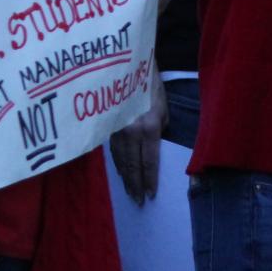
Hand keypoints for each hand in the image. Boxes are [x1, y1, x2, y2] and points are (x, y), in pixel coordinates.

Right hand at [110, 83, 166, 202]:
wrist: (125, 68)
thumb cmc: (150, 85)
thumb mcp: (164, 107)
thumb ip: (160, 129)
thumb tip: (154, 146)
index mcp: (150, 128)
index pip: (150, 161)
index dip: (150, 180)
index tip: (151, 194)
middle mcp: (132, 133)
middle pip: (133, 166)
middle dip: (136, 186)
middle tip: (139, 202)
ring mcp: (117, 131)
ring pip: (120, 162)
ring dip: (126, 179)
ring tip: (130, 193)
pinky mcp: (107, 128)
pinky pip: (113, 153)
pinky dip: (118, 166)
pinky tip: (121, 174)